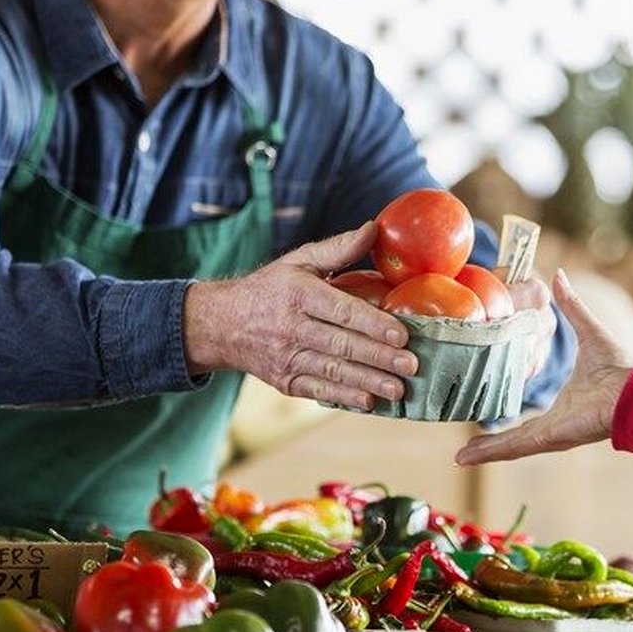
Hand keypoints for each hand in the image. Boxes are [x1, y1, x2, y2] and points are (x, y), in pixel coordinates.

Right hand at [183, 222, 417, 409]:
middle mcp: (291, 327)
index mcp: (298, 294)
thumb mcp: (299, 261)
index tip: (401, 334)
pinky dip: (344, 397)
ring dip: (368, 382)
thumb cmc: (270, 288)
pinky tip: (368, 402)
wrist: (221, 324)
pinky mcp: (284, 380)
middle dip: (379, 357)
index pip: (341, 311)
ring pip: (332, 371)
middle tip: (411, 365)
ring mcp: (286, 357)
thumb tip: (374, 229)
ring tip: (397, 389)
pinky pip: (318, 391)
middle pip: (341, 344)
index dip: (372, 324)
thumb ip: (338, 248)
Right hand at [455, 270, 632, 464]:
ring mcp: (550, 435)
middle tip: (462, 452)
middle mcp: (552, 427)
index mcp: (560, 409)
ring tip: (459, 458)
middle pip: (512, 439)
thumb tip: (559, 276)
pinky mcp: (549, 437)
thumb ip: (572, 307)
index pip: (525, 420)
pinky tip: (469, 456)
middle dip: (487, 446)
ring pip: (509, 447)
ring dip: (484, 452)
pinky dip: (492, 451)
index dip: (506, 424)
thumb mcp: (587, 331)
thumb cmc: (621, 368)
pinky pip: (515, 446)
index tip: (483, 425)